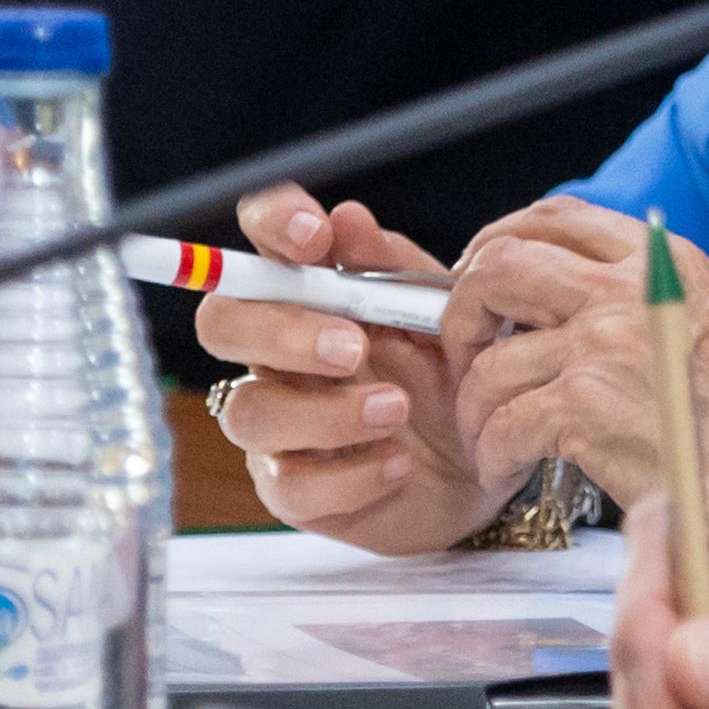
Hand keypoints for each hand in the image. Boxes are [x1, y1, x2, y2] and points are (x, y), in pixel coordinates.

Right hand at [191, 182, 491, 551]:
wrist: (487, 467)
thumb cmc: (451, 376)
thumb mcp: (443, 316)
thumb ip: (398, 270)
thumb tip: (348, 218)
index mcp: (311, 298)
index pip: (259, 246)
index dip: (268, 229)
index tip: (314, 237)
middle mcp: (276, 356)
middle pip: (222, 324)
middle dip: (280, 331)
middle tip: (353, 348)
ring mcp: (276, 425)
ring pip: (249, 411)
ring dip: (325, 411)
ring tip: (396, 409)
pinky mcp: (291, 490)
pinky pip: (290, 485)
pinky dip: (350, 475)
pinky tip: (398, 464)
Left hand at [455, 195, 708, 495]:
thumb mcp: (699, 319)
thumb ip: (632, 296)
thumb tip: (547, 304)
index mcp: (657, 261)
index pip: (555, 216)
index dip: (497, 241)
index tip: (477, 275)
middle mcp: (627, 290)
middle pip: (500, 266)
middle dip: (460, 311)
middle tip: (466, 353)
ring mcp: (603, 344)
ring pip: (489, 362)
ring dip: (475, 408)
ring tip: (490, 437)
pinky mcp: (585, 407)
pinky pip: (503, 422)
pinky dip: (493, 451)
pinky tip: (509, 467)